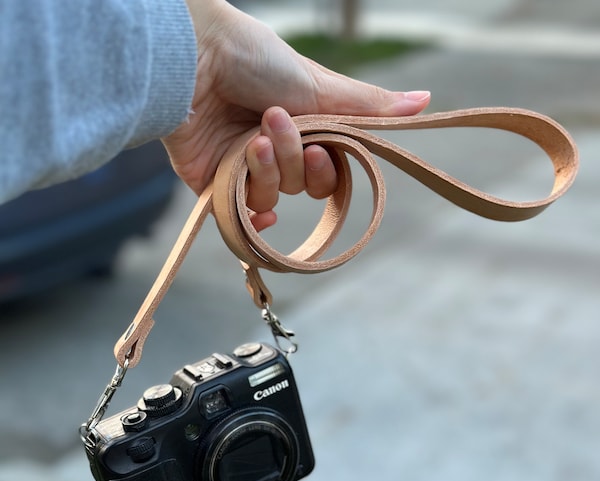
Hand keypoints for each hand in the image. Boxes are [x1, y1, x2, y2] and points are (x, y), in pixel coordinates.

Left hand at [164, 0, 429, 229]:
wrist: (193, 60)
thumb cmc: (257, 61)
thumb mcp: (321, 85)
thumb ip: (369, 106)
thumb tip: (426, 102)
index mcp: (302, 129)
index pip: (329, 170)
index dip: (326, 168)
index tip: (318, 147)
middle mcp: (276, 151)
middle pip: (301, 185)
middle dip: (292, 159)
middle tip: (272, 122)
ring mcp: (244, 168)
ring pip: (272, 195)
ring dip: (265, 169)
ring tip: (249, 137)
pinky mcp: (214, 184)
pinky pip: (239, 217)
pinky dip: (250, 217)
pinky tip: (258, 213)